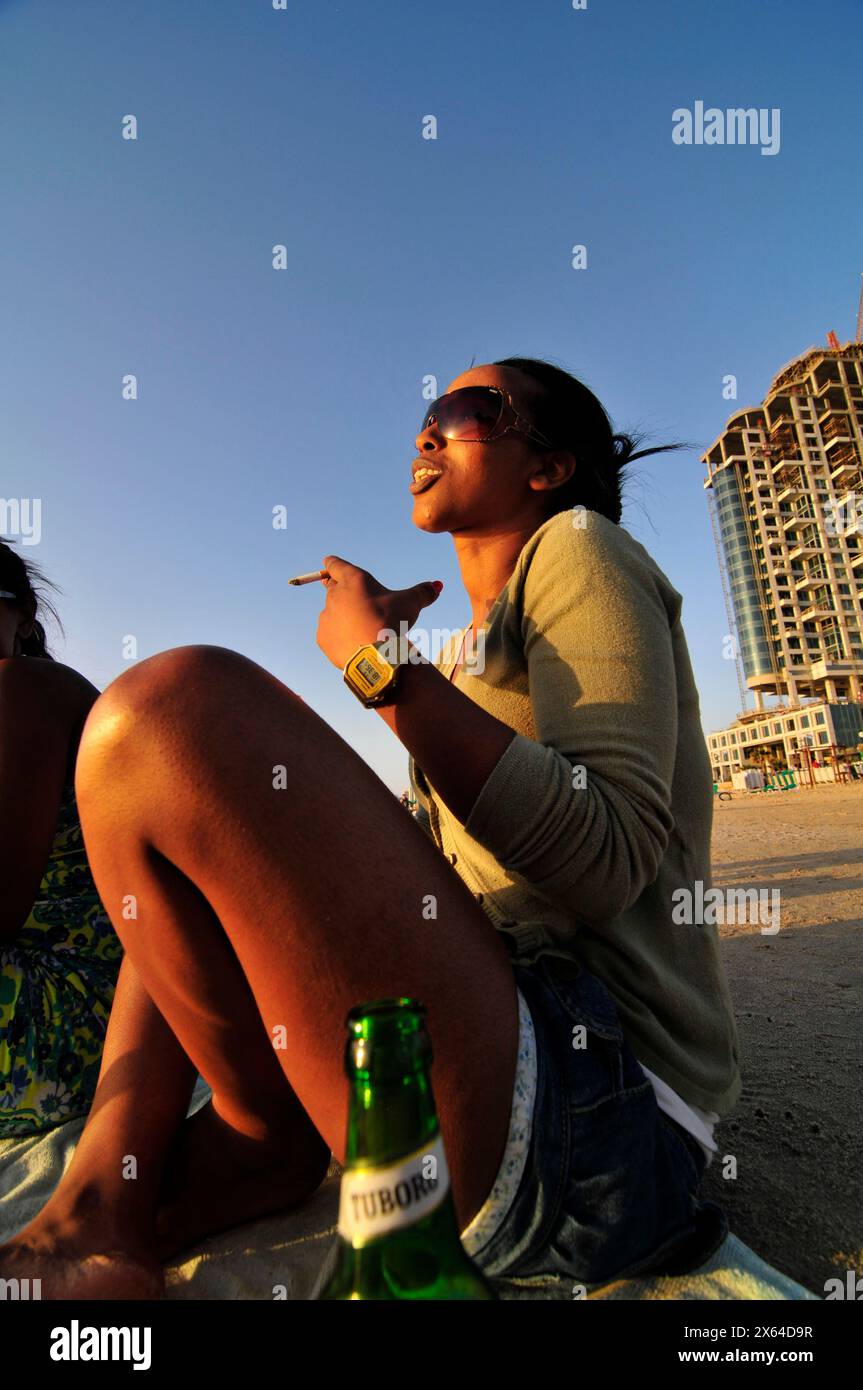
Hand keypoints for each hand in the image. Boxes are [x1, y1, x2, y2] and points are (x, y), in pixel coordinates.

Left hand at [315, 555, 442, 669]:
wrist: (377, 656)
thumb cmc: (392, 622)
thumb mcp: (411, 604)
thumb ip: (423, 592)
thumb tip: (438, 585)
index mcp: (354, 579)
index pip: (335, 564)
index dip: (332, 564)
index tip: (328, 563)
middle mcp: (335, 594)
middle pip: (333, 588)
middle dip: (343, 594)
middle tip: (357, 604)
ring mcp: (326, 616)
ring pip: (332, 613)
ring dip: (342, 618)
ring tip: (362, 630)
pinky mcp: (322, 637)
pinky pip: (329, 634)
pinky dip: (339, 637)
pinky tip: (355, 644)